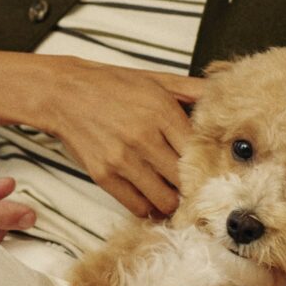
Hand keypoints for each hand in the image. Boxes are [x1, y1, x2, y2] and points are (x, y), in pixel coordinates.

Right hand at [40, 59, 205, 217]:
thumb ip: (191, 89)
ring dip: (171, 201)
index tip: (211, 170)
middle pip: (184, 180)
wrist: (63, 93)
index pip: (198, 151)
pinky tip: (151, 197)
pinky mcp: (103, 176)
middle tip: (196, 189)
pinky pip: (136, 206)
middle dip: (192, 187)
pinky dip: (147, 207)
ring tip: (173, 195)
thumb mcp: (155, 79)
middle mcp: (143, 137)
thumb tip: (223, 93)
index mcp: (161, 111)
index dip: (208, 165)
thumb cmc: (110, 85)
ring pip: (163, 200)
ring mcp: (122, 159)